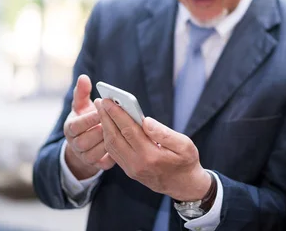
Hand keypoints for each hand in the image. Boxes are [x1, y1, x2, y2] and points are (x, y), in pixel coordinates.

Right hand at [63, 75, 114, 178]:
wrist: (84, 142)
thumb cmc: (85, 118)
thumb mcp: (81, 105)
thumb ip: (82, 92)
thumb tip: (84, 77)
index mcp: (70, 128)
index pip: (76, 125)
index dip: (88, 119)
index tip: (101, 110)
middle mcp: (75, 144)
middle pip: (85, 141)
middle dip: (101, 130)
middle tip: (115, 122)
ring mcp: (85, 157)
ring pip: (96, 152)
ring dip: (109, 142)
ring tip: (122, 132)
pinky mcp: (96, 165)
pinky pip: (105, 163)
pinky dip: (114, 155)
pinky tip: (125, 145)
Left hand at [95, 98, 210, 200]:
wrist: (184, 186)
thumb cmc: (186, 162)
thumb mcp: (184, 145)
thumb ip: (164, 133)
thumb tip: (146, 120)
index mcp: (151, 156)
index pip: (129, 131)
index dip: (117, 114)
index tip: (108, 100)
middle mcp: (137, 164)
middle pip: (115, 137)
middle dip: (106, 117)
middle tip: (100, 101)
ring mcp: (131, 169)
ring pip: (111, 145)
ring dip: (104, 126)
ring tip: (101, 110)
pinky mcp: (129, 171)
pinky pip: (114, 153)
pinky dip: (108, 137)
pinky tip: (108, 126)